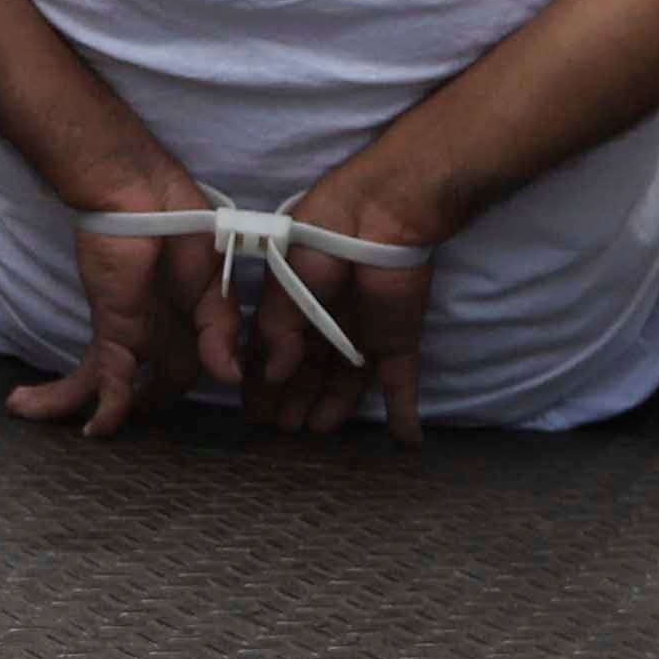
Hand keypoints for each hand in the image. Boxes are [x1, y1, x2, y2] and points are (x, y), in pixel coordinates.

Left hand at [6, 202, 225, 437]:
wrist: (140, 193)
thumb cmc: (185, 224)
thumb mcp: (216, 280)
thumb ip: (221, 329)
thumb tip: (230, 375)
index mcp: (189, 324)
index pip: (185, 373)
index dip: (175, 394)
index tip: (157, 408)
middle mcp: (159, 336)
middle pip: (146, 389)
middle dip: (129, 410)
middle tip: (96, 426)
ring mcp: (132, 335)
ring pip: (106, 387)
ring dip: (70, 405)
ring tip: (24, 409)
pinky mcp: (112, 331)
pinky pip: (109, 383)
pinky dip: (107, 413)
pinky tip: (92, 430)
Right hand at [230, 161, 443, 444]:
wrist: (382, 218)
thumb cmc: (321, 239)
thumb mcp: (285, 280)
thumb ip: (277, 328)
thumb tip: (272, 372)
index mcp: (294, 305)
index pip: (273, 352)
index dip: (262, 383)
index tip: (253, 413)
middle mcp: (327, 324)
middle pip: (308, 373)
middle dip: (293, 400)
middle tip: (281, 434)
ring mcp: (363, 335)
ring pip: (346, 382)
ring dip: (333, 408)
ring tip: (316, 435)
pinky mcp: (398, 342)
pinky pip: (401, 384)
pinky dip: (405, 414)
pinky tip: (405, 441)